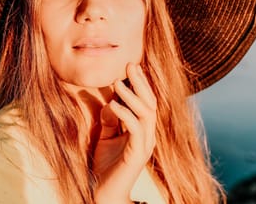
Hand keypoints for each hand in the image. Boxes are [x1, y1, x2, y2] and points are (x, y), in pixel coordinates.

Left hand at [93, 63, 156, 203]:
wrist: (105, 193)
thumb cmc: (106, 165)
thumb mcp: (106, 136)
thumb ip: (110, 119)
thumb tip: (110, 101)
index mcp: (142, 130)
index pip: (146, 101)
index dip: (141, 83)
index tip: (131, 66)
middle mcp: (148, 135)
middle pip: (150, 103)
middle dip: (141, 83)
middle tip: (130, 65)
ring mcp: (145, 144)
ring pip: (147, 113)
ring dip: (133, 95)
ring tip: (118, 82)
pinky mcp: (138, 154)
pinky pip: (135, 129)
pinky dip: (125, 114)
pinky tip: (113, 104)